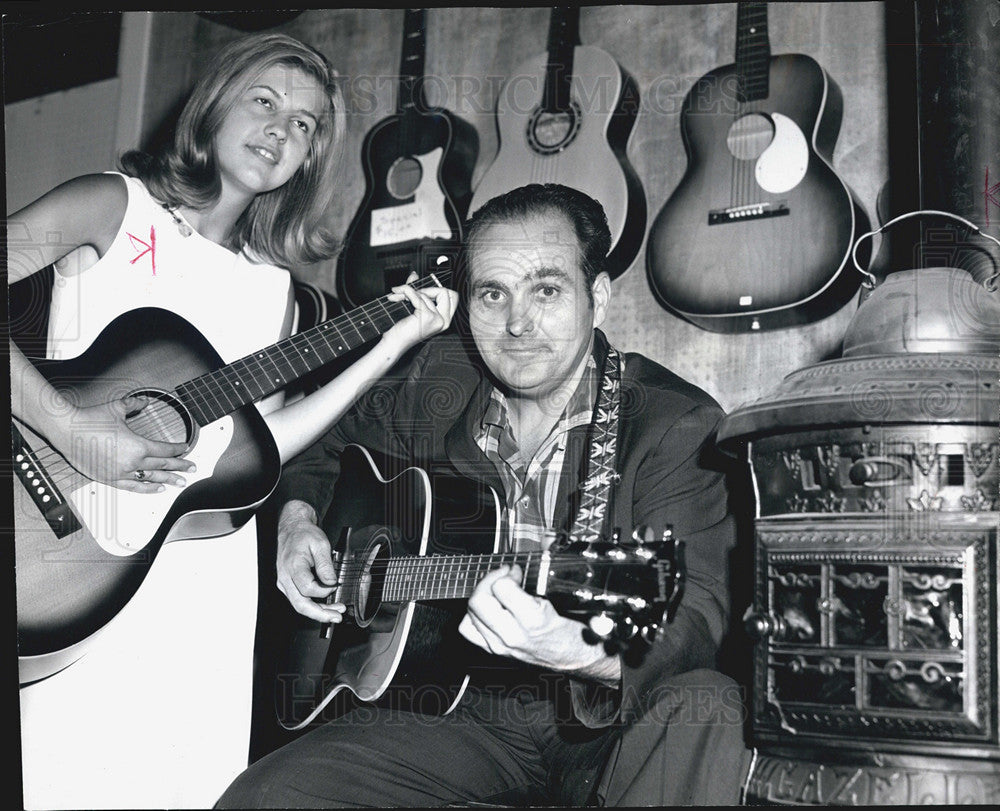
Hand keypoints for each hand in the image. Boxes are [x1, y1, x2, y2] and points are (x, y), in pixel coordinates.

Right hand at [56, 396, 192, 492]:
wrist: (66, 430)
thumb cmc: (90, 420)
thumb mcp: (117, 409)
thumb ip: (134, 405)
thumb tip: (143, 401)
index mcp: (138, 445)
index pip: (164, 450)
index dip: (177, 449)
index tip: (185, 448)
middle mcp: (132, 462)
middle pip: (162, 466)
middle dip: (180, 467)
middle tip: (192, 468)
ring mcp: (121, 473)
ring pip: (151, 478)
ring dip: (168, 480)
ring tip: (181, 482)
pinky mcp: (110, 479)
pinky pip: (133, 487)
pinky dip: (147, 488)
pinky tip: (157, 489)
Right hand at [275, 500, 345, 623]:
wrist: (292, 528)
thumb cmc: (304, 534)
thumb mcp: (320, 544)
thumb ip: (325, 565)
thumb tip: (331, 583)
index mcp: (293, 566)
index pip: (308, 589)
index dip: (324, 591)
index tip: (336, 586)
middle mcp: (285, 578)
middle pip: (300, 605)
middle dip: (320, 614)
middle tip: (337, 616)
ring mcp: (284, 583)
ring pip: (299, 605)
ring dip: (318, 612)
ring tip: (335, 614)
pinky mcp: (288, 585)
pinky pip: (299, 600)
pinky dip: (313, 606)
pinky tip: (326, 607)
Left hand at [379, 272, 457, 357]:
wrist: (393, 343)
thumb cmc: (402, 329)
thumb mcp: (412, 306)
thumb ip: (416, 290)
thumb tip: (415, 274)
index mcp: (445, 320)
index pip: (452, 296)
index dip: (436, 289)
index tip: (420, 292)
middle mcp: (444, 321)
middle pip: (445, 292)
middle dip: (426, 289)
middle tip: (409, 293)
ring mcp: (438, 320)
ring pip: (426, 294)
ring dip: (407, 292)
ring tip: (395, 297)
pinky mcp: (428, 317)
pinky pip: (417, 296)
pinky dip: (405, 293)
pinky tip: (394, 297)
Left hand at [459, 564, 608, 672]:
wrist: (574, 658)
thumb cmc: (572, 631)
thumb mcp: (566, 598)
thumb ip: (551, 567)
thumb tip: (546, 539)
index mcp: (532, 621)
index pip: (501, 587)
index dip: (509, 572)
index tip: (518, 571)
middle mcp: (512, 635)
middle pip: (478, 601)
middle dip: (490, 580)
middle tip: (504, 576)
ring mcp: (500, 645)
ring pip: (471, 613)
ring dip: (482, 596)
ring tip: (496, 592)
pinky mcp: (494, 650)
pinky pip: (468, 629)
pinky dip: (474, 615)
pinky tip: (489, 608)